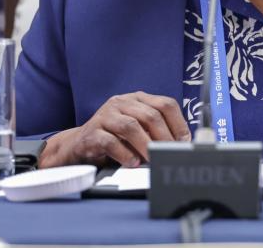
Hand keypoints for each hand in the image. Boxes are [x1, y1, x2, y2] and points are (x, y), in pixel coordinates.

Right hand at [39, 91, 190, 168]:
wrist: (78, 145)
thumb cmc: (113, 138)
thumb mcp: (136, 129)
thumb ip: (154, 131)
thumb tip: (181, 144)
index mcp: (136, 99)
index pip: (164, 103)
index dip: (178, 123)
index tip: (184, 141)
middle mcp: (121, 102)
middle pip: (150, 115)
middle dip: (164, 137)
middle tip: (170, 153)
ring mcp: (105, 116)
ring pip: (131, 126)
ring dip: (146, 145)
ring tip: (153, 159)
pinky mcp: (92, 132)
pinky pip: (111, 142)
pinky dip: (125, 154)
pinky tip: (133, 162)